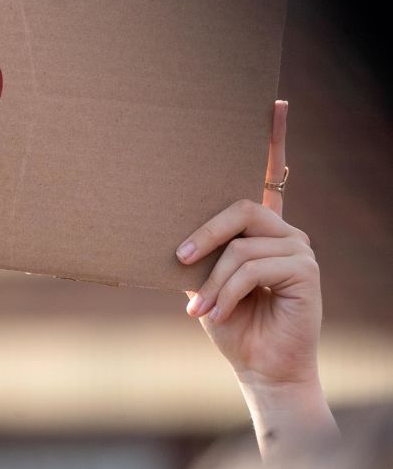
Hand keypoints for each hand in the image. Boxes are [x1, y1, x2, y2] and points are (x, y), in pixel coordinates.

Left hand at [175, 101, 333, 448]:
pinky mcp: (306, 270)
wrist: (258, 366)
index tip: (273, 102)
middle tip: (178, 260)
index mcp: (258, 229)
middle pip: (239, 207)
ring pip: (240, 247)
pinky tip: (215, 316)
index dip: (274, 138)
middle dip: (202, 234)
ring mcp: (298, 248)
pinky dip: (226, 293)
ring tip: (198, 312)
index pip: (271, 174)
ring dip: (212, 283)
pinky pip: (253, 268)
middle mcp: (283, 230)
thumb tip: (163, 234)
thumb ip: (194, 253)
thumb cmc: (227, 323)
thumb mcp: (200, 283)